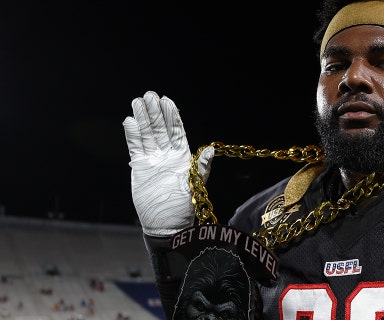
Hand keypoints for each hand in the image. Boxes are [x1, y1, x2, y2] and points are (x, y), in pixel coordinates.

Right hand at [122, 91, 214, 236]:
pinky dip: (133, 135)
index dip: (172, 116)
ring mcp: (153, 160)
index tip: (168, 101)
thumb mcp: (195, 184)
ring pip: (147, 135)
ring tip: (138, 102)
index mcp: (182, 156)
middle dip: (155, 113)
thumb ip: (201, 166)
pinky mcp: (140, 167)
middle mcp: (167, 155)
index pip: (177, 131)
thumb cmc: (184, 205)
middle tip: (150, 95)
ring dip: (143, 119)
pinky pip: (136, 147)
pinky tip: (130, 121)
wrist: (166, 223)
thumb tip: (211, 149)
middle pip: (160, 129)